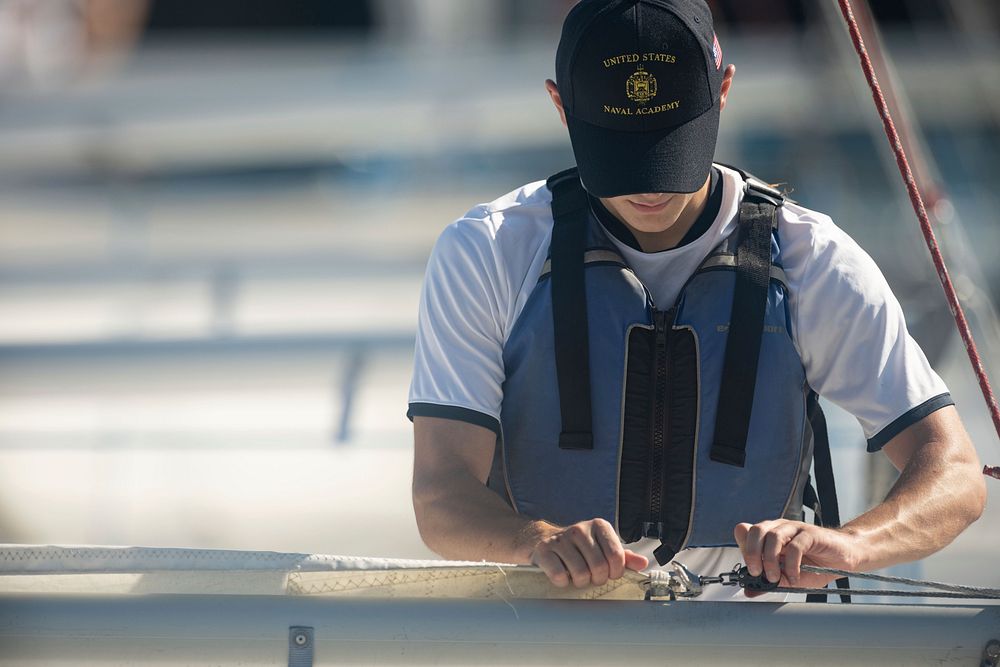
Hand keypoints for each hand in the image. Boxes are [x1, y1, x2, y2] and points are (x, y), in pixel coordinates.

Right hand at [529, 518, 648, 587]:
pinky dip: (563, 582)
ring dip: (580, 582)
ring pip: (580, 574)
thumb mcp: (603, 548)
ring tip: (576, 575)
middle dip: (597, 579)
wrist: (545, 541)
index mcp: (600, 526)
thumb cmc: (580, 548)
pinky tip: (562, 574)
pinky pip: (560, 576)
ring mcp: (561, 539)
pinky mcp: (544, 550)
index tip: (608, 573)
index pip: (616, 556)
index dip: (615, 572)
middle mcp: (580, 529)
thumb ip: (623, 556)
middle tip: (591, 576)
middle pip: (599, 567)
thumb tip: (643, 563)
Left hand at [734, 520, 860, 594]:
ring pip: (773, 536)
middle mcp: (780, 528)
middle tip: (757, 573)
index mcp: (770, 535)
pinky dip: (792, 565)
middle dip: (751, 553)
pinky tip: (795, 577)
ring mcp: (795, 529)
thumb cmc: (815, 566)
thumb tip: (748, 591)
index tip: (748, 569)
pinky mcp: (811, 534)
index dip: (743, 548)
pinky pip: (795, 546)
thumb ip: (768, 582)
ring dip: (770, 560)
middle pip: (756, 531)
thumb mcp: (787, 577)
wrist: (843, 560)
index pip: (747, 532)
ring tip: (775, 578)